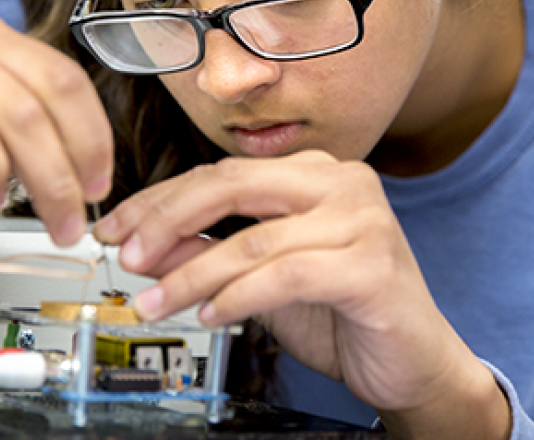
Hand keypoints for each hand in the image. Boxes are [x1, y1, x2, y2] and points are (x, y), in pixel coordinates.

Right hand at [0, 14, 112, 244]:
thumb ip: (36, 113)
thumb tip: (83, 174)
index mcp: (7, 43)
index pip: (67, 82)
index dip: (92, 137)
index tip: (99, 181)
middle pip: (41, 110)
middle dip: (68, 173)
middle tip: (76, 217)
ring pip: (16, 124)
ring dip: (41, 182)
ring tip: (49, 216)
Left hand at [96, 151, 510, 437]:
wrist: (412, 360)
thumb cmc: (341, 311)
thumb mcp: (261, 276)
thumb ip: (211, 252)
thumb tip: (150, 245)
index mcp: (315, 173)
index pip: (223, 173)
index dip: (163, 199)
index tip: (121, 228)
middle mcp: (341, 182)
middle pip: (233, 183)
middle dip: (168, 220)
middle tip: (129, 256)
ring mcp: (362, 218)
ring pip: (254, 238)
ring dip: (193, 274)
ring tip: (156, 302)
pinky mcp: (371, 263)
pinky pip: (285, 274)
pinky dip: (238, 297)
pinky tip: (212, 314)